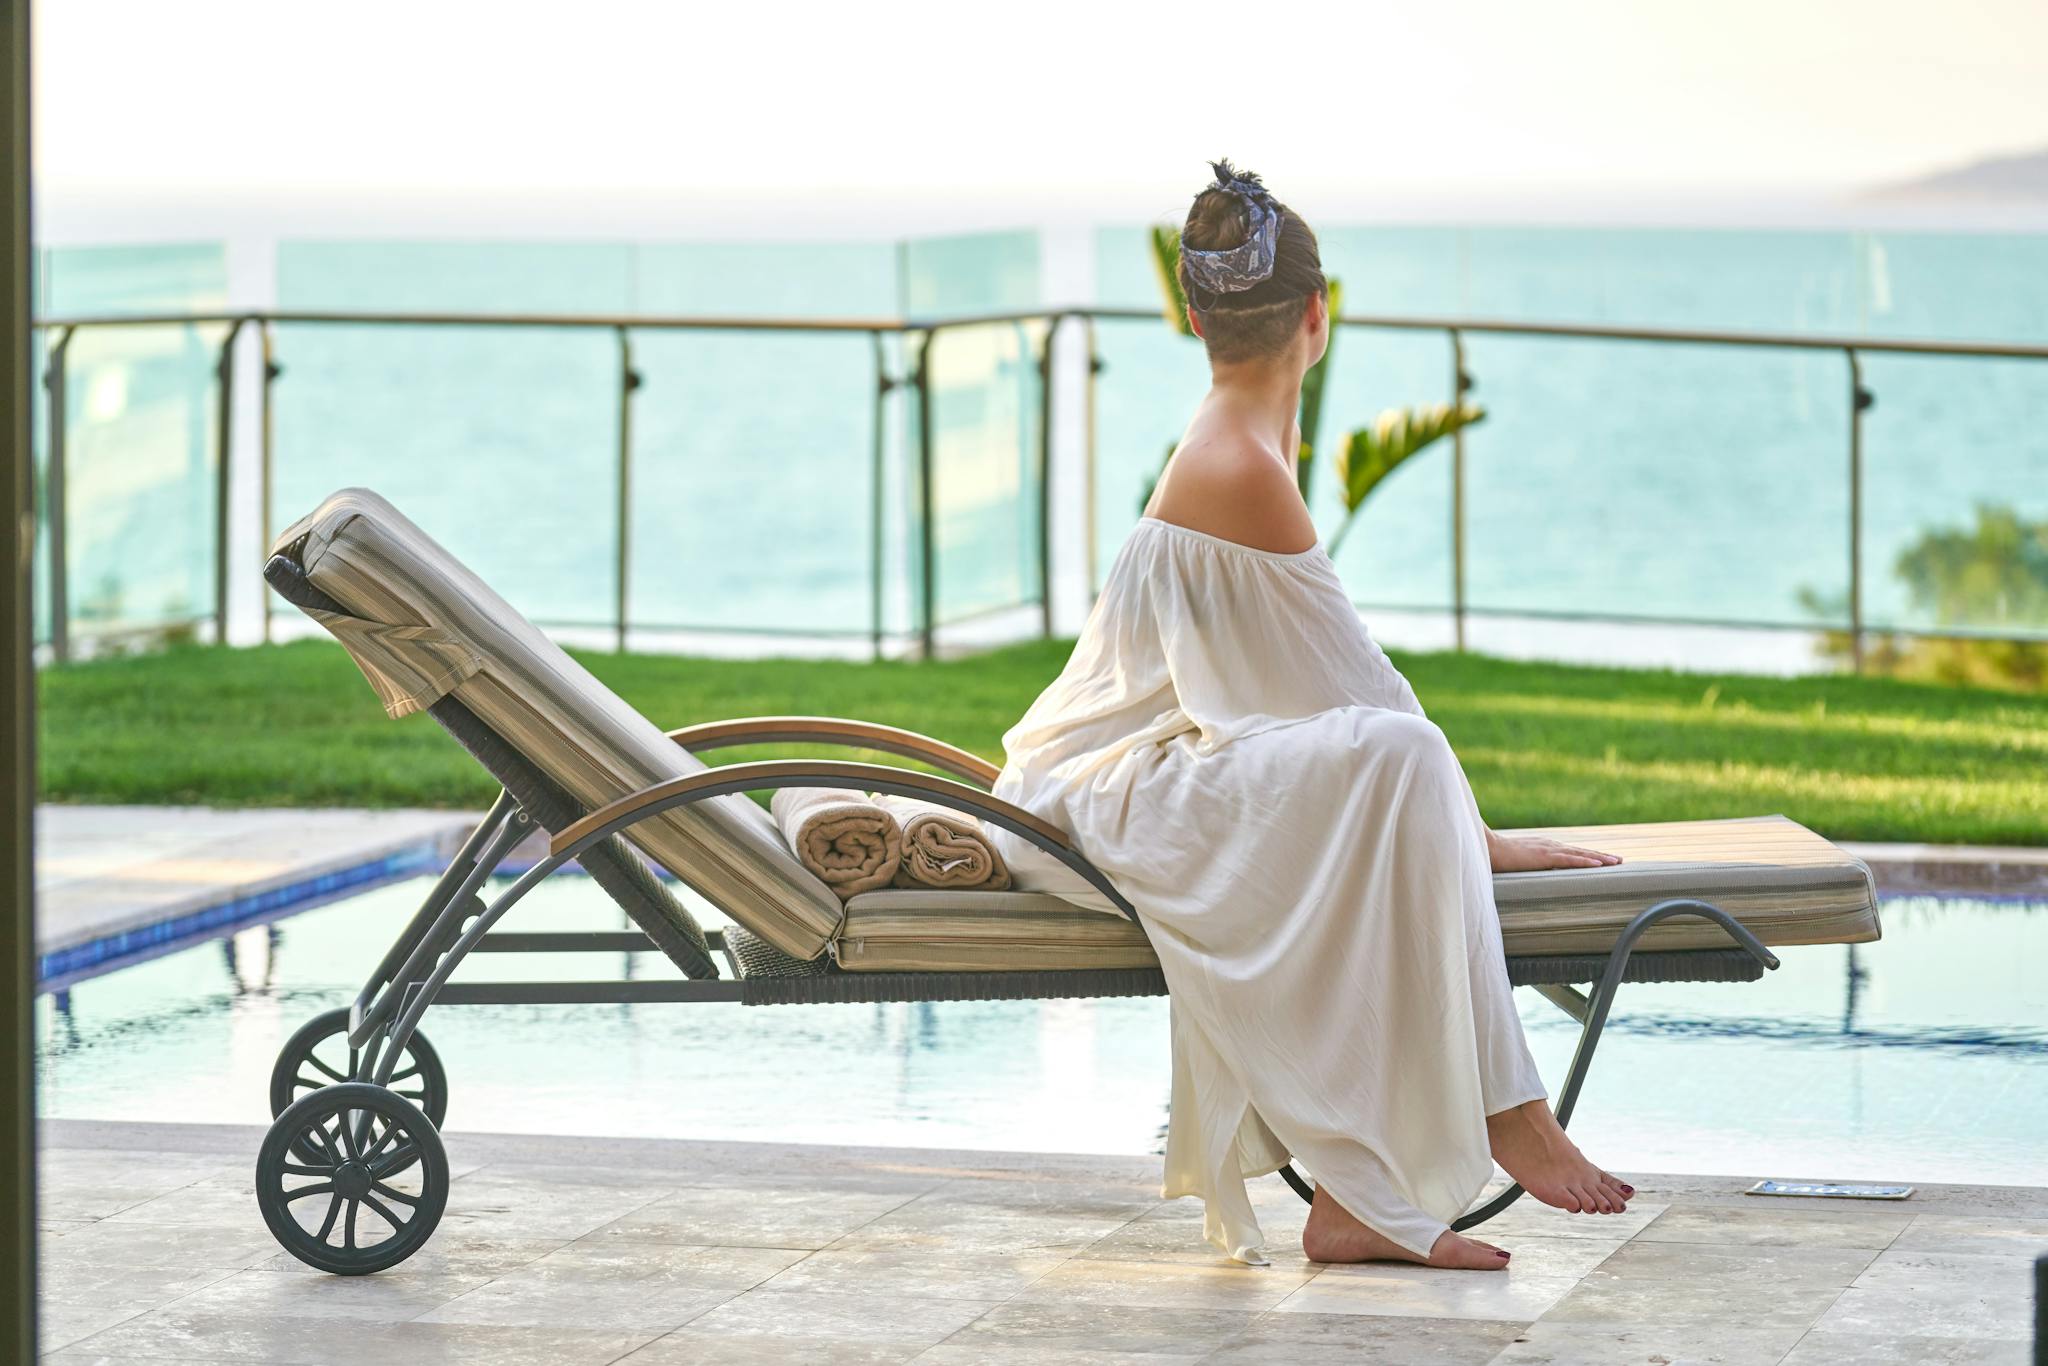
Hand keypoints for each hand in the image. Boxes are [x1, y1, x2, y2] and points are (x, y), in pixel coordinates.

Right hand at [1487, 831, 1622, 872]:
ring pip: (1580, 854)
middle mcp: (1550, 846)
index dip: (1588, 856)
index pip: (1571, 852)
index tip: (1604, 860)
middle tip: (1619, 861)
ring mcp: (1548, 849)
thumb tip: (1530, 880)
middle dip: (1601, 856)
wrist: (1486, 848)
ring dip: (1600, 858)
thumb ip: (1526, 868)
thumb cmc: (1497, 857)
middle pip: (1581, 851)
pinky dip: (1585, 861)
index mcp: (1544, 848)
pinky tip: (1599, 864)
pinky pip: (1569, 859)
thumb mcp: (1517, 863)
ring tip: (1616, 862)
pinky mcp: (1544, 856)